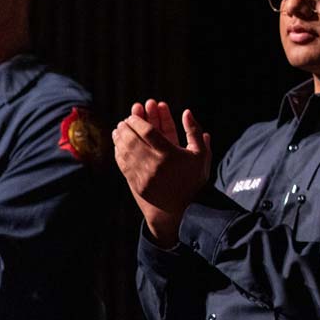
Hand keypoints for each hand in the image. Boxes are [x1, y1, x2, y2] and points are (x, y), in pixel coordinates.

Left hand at [113, 100, 211, 246]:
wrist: (185, 207)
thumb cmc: (194, 178)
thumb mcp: (201, 153)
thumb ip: (194, 131)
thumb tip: (186, 112)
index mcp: (170, 154)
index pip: (147, 131)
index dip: (138, 120)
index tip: (135, 113)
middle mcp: (154, 164)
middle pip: (133, 139)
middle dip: (127, 126)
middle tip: (125, 119)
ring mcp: (143, 175)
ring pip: (125, 151)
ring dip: (120, 137)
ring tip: (119, 129)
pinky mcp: (136, 183)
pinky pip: (123, 163)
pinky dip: (118, 152)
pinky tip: (118, 144)